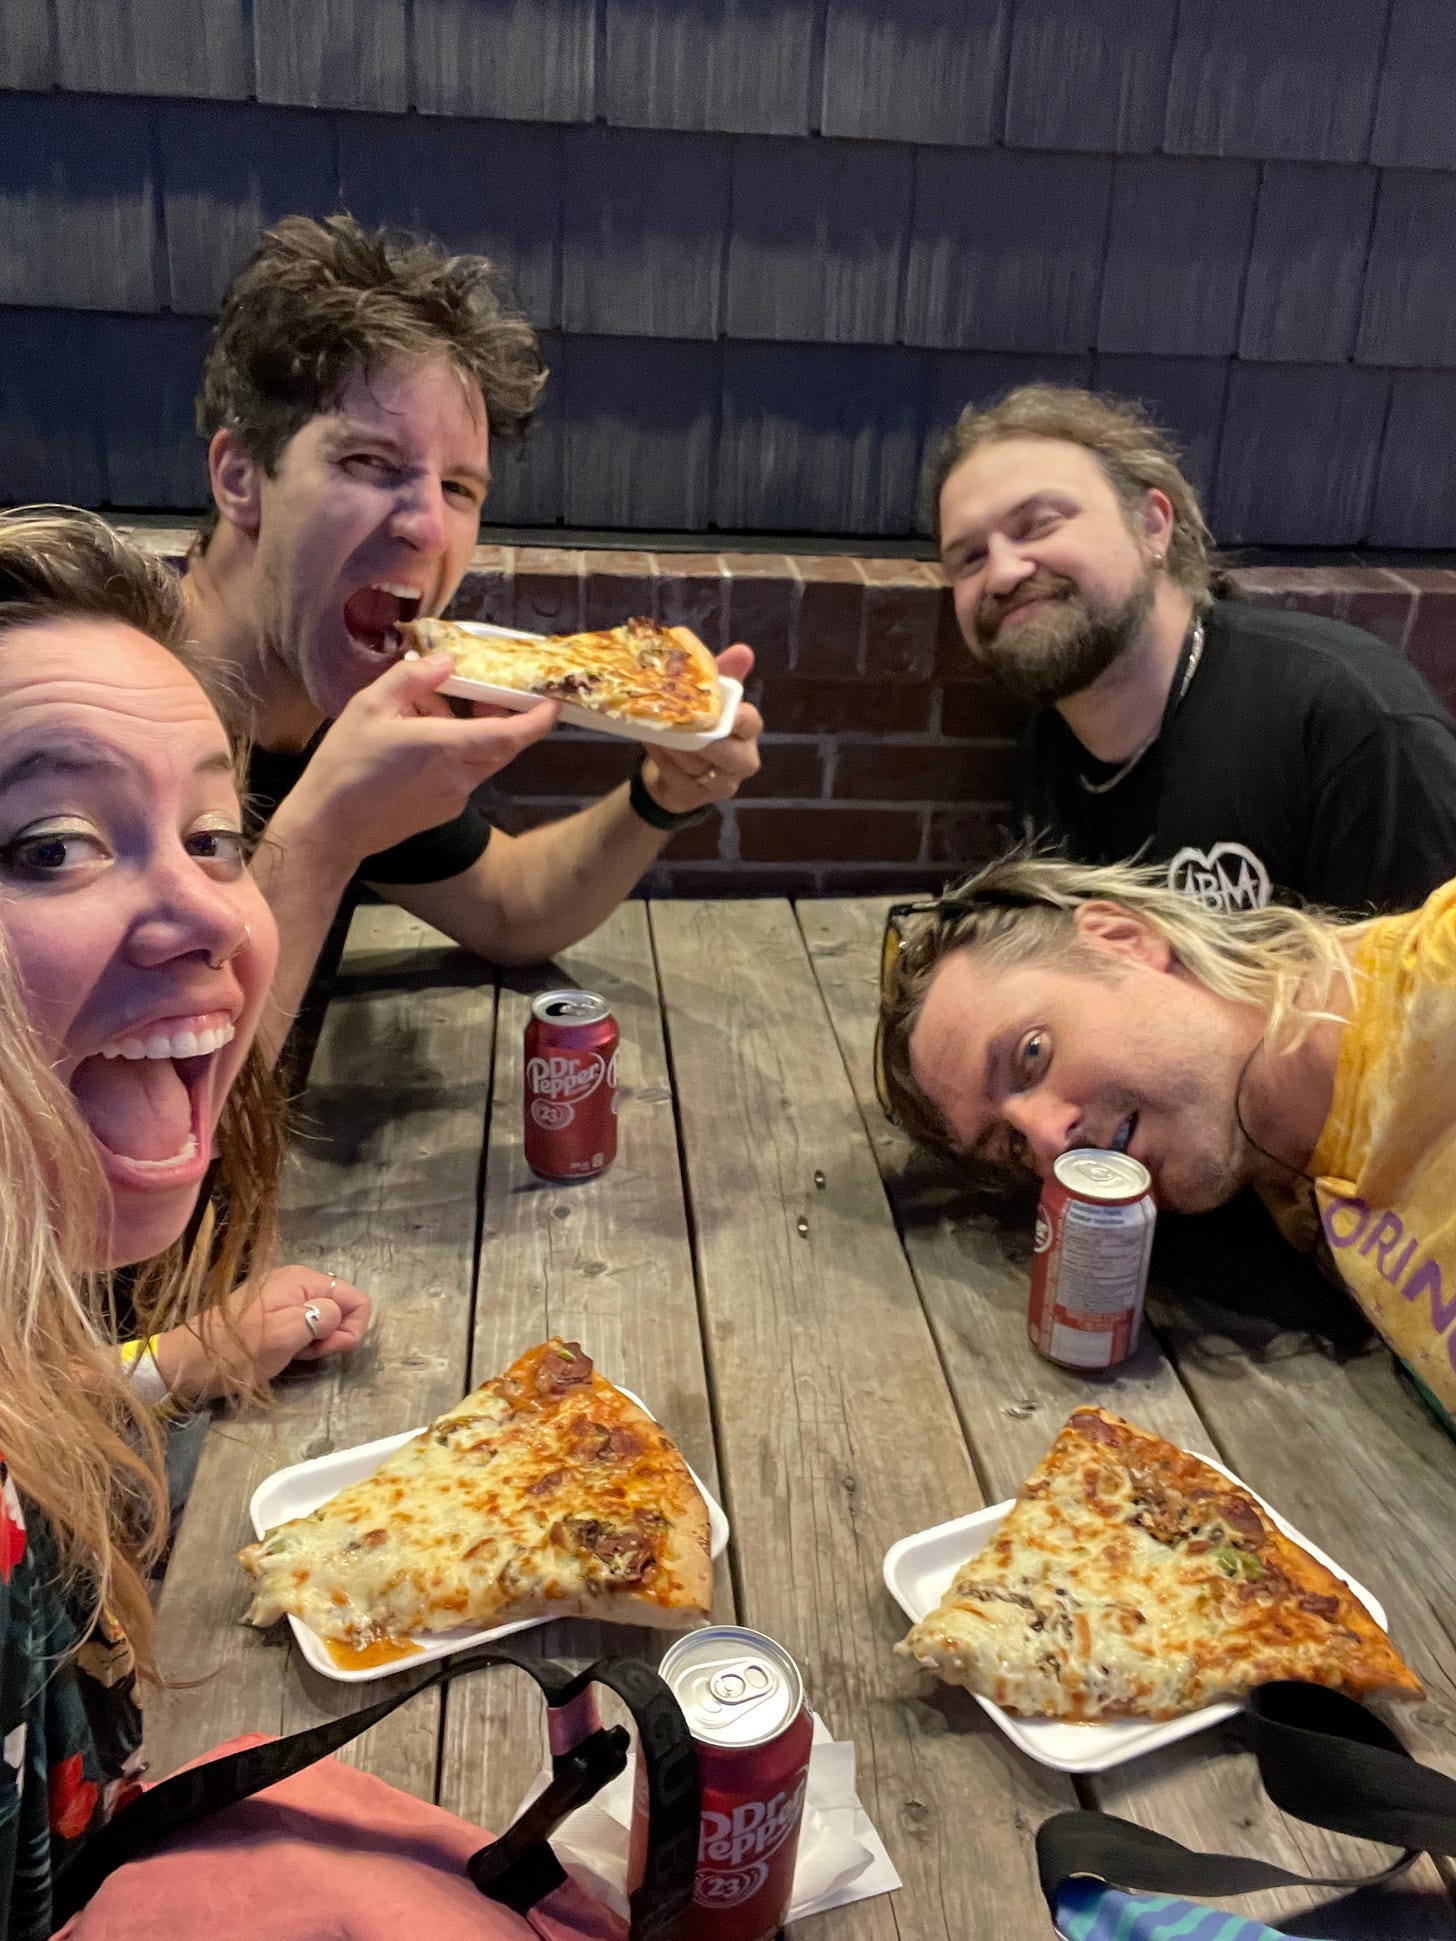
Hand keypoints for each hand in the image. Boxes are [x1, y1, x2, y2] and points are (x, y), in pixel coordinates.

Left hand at [152, 1265, 372, 1401]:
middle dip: (334, 1334)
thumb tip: (337, 1314)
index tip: (325, 1348)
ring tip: (293, 1354)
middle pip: (342, 1307)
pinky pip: (307, 1326)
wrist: (188, 1364)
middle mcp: (297, 1282)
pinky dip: (304, 1342)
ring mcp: (285, 1298)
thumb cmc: (236, 1351)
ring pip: (326, 1319)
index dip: (349, 1327)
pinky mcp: (275, 1315)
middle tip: (307, 1352)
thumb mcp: (283, 1335)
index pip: (355, 1298)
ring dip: (318, 1341)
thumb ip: (320, 1318)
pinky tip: (286, 1353)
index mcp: (301, 1280)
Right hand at [271, 653, 560, 873]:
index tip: (551, 702)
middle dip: (501, 718)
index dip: (537, 718)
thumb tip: (445, 662)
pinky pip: (461, 776)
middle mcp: (460, 776)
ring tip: (424, 712)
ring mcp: (454, 798)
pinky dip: (451, 755)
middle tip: (481, 694)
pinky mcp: (442, 812)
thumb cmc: (346, 765)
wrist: (330, 827)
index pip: (512, 734)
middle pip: (502, 745)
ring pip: (479, 759)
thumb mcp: (370, 706)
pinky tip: (416, 744)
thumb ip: (412, 679)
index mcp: (448, 747)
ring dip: (466, 733)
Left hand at [640, 644, 762, 814]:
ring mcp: (722, 784)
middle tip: (680, 724)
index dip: (738, 717)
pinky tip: (653, 745)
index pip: (751, 723)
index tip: (719, 711)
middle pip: (729, 753)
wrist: (672, 770)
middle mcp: (742, 760)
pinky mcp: (699, 799)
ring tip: (656, 728)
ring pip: (699, 764)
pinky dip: (663, 759)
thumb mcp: (707, 698)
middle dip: (702, 739)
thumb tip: (743, 650)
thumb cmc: (696, 728)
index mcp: (747, 732)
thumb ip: (722, 675)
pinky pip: (679, 778)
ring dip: (675, 746)